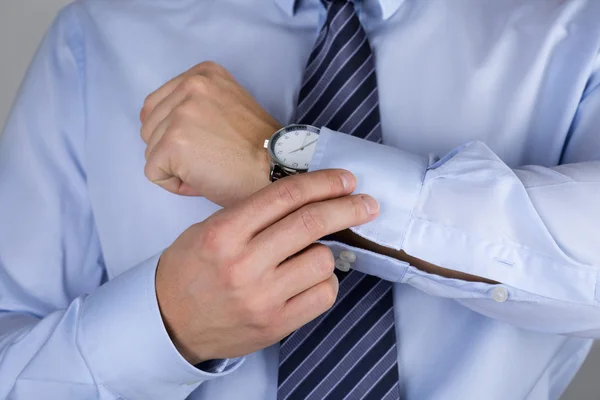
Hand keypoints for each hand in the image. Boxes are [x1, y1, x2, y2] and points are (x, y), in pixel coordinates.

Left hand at [140, 61, 280, 206]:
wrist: (277, 171)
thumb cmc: (258, 150)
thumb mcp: (228, 106)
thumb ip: (196, 105)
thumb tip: (161, 127)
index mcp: (203, 73)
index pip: (158, 105)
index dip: (176, 133)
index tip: (208, 142)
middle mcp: (190, 86)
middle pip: (149, 127)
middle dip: (172, 150)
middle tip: (210, 158)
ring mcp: (180, 114)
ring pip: (150, 150)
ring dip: (175, 167)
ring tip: (209, 168)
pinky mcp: (173, 143)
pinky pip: (154, 173)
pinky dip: (175, 184)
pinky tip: (203, 181)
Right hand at [155, 169, 379, 363]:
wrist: (170, 321)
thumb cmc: (191, 270)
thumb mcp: (210, 229)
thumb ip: (254, 214)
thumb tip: (307, 198)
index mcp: (224, 232)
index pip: (285, 196)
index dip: (323, 183)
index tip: (346, 180)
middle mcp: (243, 264)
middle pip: (311, 223)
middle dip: (348, 208)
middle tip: (366, 203)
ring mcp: (262, 297)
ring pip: (322, 259)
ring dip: (328, 251)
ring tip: (313, 253)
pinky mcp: (276, 324)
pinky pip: (324, 295)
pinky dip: (326, 281)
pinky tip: (312, 278)